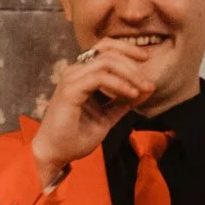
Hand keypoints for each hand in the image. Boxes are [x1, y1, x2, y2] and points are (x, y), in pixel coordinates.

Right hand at [33, 40, 162, 181]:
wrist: (55, 154)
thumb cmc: (75, 137)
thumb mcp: (107, 116)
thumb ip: (125, 102)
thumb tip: (148, 88)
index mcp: (82, 74)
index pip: (105, 49)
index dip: (127, 49)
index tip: (147, 58)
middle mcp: (75, 72)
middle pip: (107, 50)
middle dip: (133, 62)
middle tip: (148, 82)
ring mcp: (71, 79)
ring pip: (106, 61)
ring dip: (129, 74)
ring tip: (142, 89)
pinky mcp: (70, 90)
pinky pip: (100, 77)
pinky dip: (119, 84)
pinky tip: (131, 94)